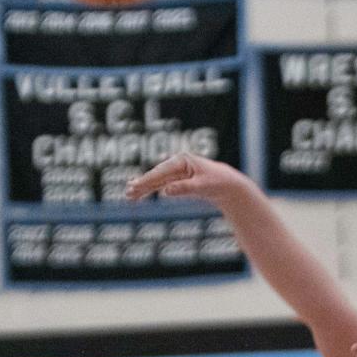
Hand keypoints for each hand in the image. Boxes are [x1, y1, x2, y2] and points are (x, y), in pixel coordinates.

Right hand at [124, 152, 242, 205]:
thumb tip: (165, 191)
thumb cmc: (218, 183)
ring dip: (143, 188)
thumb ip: (184, 188)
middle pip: (156, 175)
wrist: (228, 185)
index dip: (147, 181)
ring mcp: (177, 171)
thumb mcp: (202, 187)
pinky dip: (151, 189)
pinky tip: (140, 192)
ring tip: (129, 195)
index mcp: (182, 160)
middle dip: (142, 184)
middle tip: (128, 193)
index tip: (135, 188)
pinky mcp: (178, 179)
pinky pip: (161, 184)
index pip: (161, 172)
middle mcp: (177, 163)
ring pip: (157, 180)